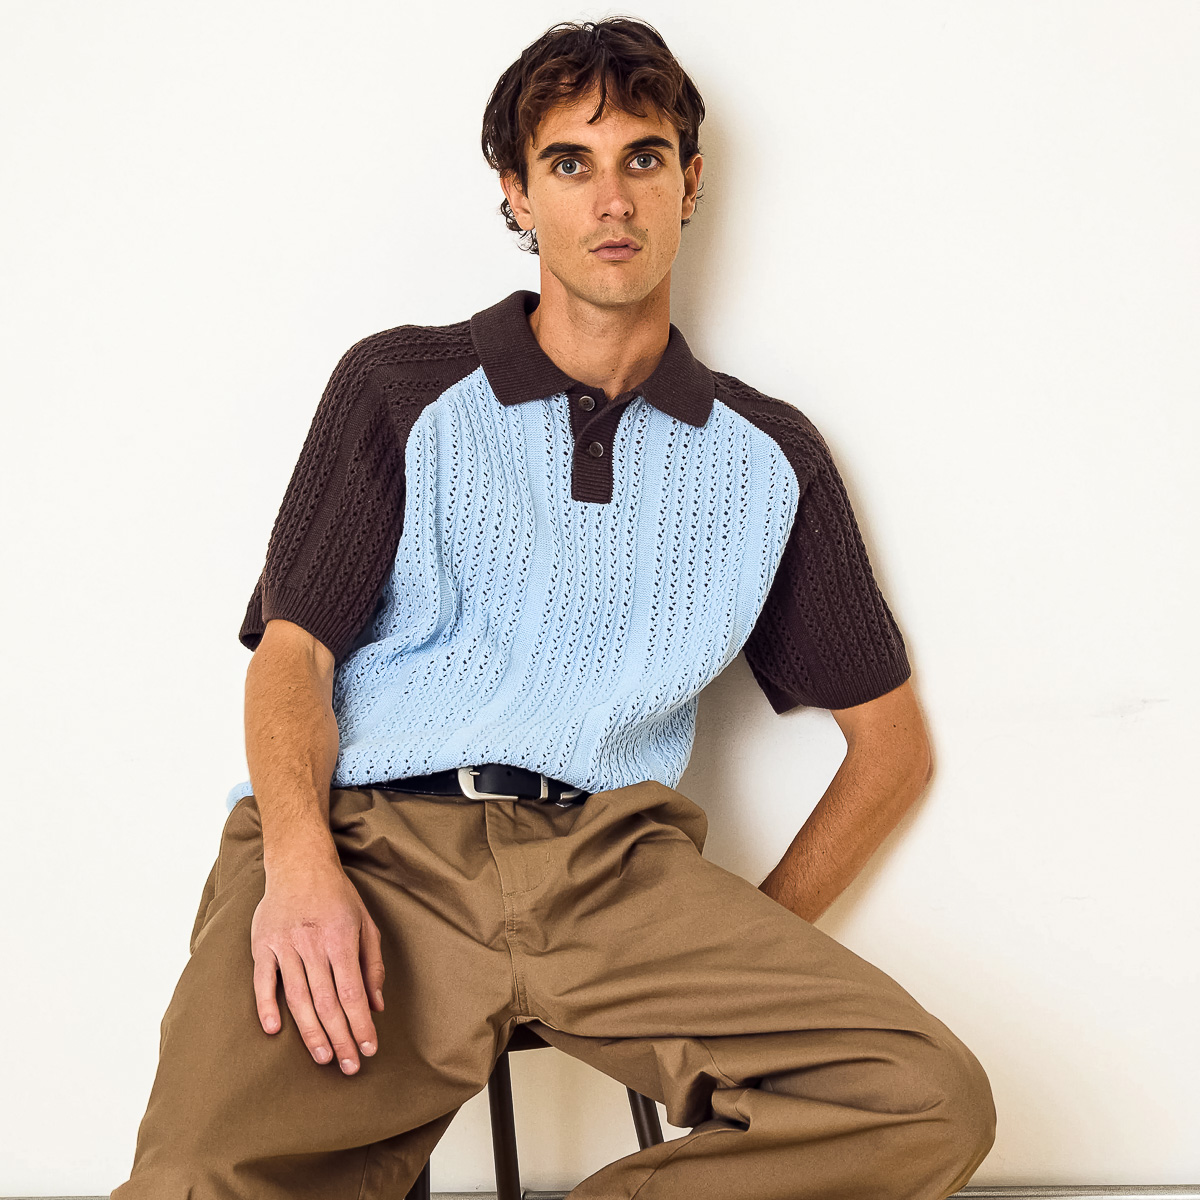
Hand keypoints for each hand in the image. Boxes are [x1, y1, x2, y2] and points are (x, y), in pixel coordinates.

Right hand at [250, 856, 385, 1073]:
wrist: (299, 863)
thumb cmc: (337, 896)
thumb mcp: (366, 923)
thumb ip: (372, 964)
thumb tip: (377, 1005)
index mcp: (340, 938)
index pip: (352, 991)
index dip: (361, 1024)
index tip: (369, 1048)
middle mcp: (312, 944)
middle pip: (327, 1001)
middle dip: (341, 1037)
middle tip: (350, 1066)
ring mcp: (284, 944)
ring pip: (297, 997)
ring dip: (311, 1031)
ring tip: (324, 1057)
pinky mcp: (262, 945)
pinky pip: (263, 981)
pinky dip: (266, 1006)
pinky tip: (274, 1030)